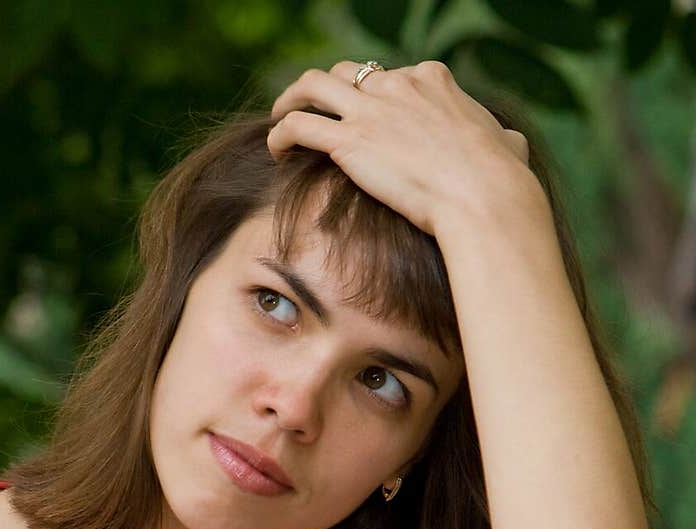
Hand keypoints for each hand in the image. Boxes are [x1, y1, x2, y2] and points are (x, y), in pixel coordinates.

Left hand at [268, 60, 531, 238]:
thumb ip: (501, 139)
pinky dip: (281, 133)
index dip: (374, 96)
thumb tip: (510, 143)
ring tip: (280, 119)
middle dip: (328, 91)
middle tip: (315, 113)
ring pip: (312, 85)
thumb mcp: (506, 147)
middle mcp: (398, 84)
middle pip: (348, 74)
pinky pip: (299, 125)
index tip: (366, 119)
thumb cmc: (499, 181)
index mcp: (433, 80)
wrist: (482, 198)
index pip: (392, 75)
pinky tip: (275, 151)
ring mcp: (370, 109)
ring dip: (291, 98)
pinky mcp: (349, 140)